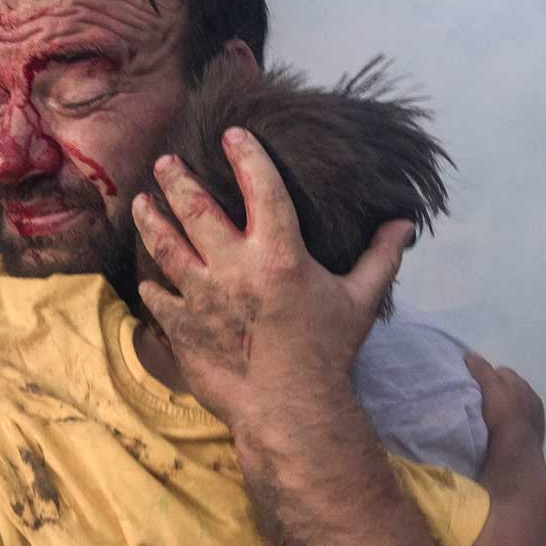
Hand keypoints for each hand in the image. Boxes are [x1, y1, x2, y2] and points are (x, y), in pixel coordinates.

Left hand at [131, 128, 408, 428]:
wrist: (289, 410)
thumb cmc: (328, 353)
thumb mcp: (361, 301)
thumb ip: (381, 257)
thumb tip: (404, 224)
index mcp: (279, 254)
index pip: (261, 187)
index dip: (246, 155)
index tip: (233, 135)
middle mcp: (233, 267)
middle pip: (195, 208)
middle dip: (176, 179)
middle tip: (165, 162)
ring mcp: (201, 296)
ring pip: (165, 246)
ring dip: (150, 219)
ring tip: (141, 202)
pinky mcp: (182, 327)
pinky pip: (159, 296)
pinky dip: (153, 282)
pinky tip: (150, 274)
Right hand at [467, 351, 544, 444]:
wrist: (516, 451)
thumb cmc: (502, 417)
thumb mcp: (490, 389)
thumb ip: (482, 371)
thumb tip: (472, 354)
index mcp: (520, 383)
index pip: (502, 371)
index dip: (488, 376)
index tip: (477, 387)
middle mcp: (531, 396)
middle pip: (511, 388)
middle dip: (499, 392)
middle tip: (483, 402)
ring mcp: (536, 415)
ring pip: (518, 404)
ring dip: (508, 408)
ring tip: (493, 418)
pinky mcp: (536, 433)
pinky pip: (522, 421)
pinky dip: (514, 422)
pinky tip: (504, 431)